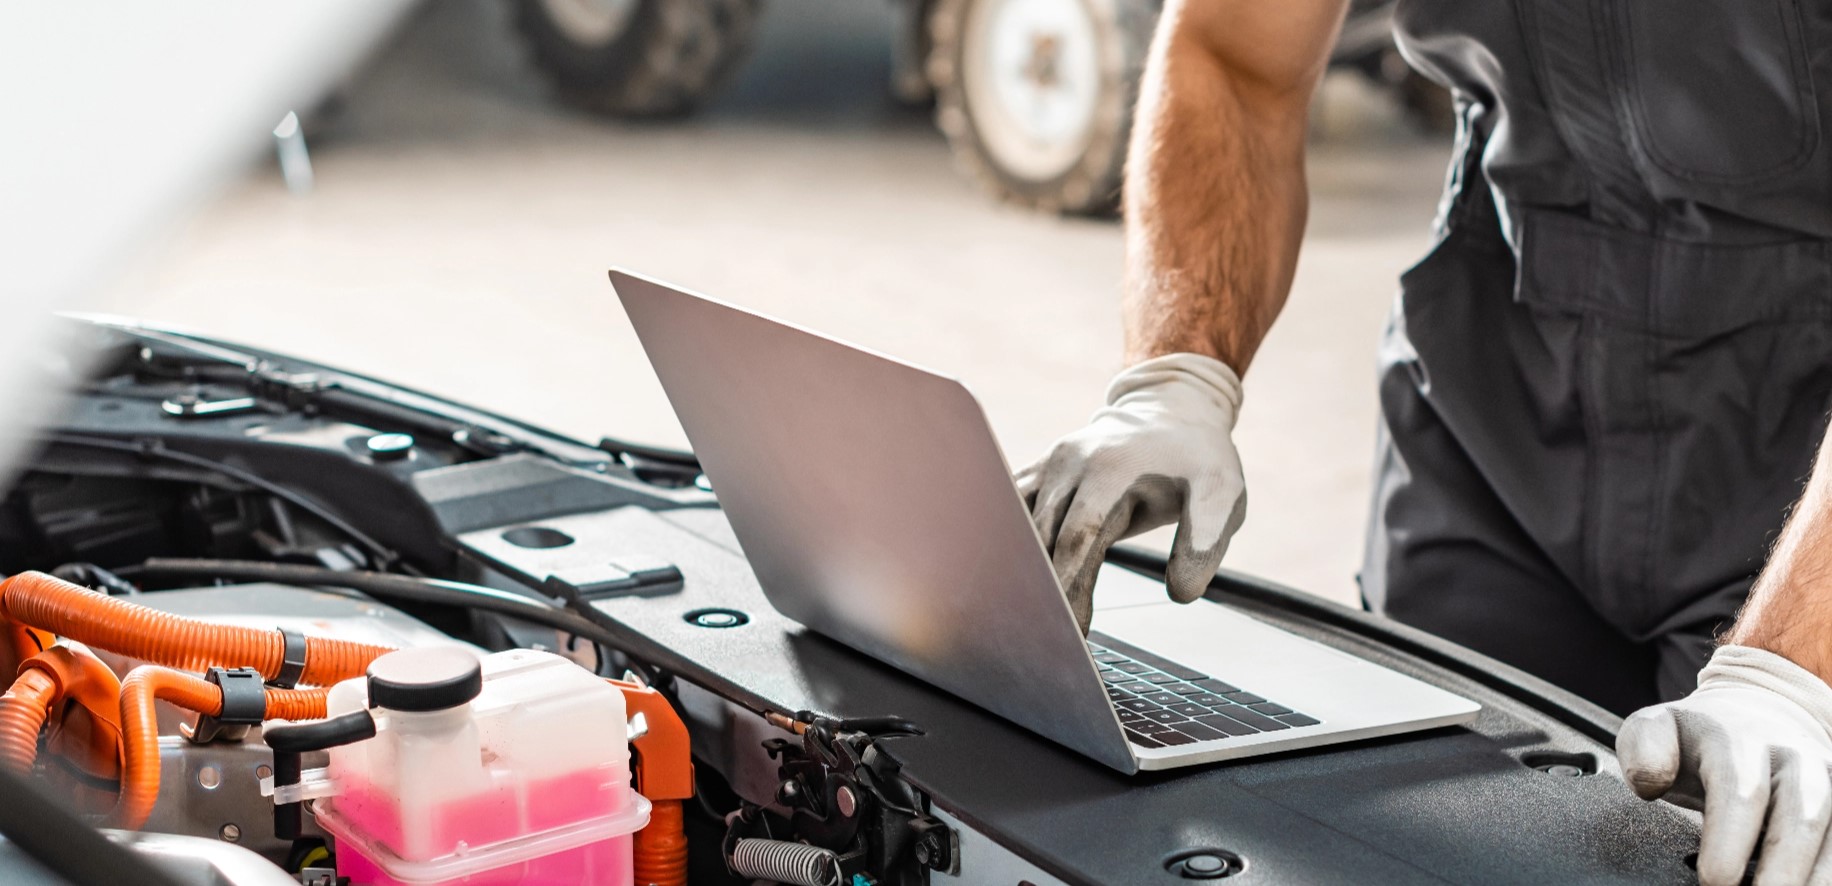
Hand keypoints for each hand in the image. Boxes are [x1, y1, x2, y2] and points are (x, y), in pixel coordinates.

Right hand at [1015, 353, 1246, 631]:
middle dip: (1042, 591)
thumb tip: (1182, 594)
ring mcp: (1049, 466)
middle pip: (1042, 538)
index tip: (1066, 627)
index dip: (1067, 582)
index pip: (1078, 535)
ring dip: (1022, 573)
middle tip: (1047, 640)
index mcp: (1111, 468)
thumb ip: (1205, 539)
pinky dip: (1009, 547)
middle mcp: (1070, 464)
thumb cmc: (1197, 458)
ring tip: (1030, 621)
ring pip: (1019, 527)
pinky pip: (1011, 512)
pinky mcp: (1039, 472)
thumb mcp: (1222, 491)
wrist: (1169, 410)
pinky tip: (1012, 584)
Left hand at [1618, 645, 1831, 885]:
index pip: (1739, 791)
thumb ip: (1643, 749)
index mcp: (1738, 741)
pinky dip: (1828, 872)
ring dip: (1816, 878)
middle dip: (1783, 871)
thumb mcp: (1657, 727)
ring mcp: (1826, 783)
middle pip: (1800, 818)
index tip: (1714, 881)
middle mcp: (1793, 761)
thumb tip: (1650, 784)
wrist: (1757, 713)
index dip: (1729, 840)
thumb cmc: (1699, 738)